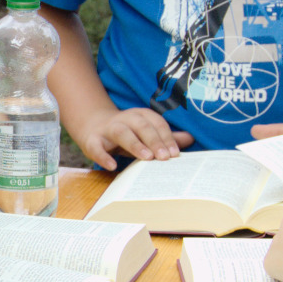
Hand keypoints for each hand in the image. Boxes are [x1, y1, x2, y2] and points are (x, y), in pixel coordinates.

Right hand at [71, 107, 191, 170]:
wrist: (93, 127)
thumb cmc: (127, 134)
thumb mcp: (146, 134)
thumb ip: (166, 137)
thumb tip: (190, 138)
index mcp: (140, 115)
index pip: (156, 123)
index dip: (166, 137)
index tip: (175, 154)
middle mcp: (124, 118)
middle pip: (141, 126)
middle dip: (154, 140)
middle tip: (165, 157)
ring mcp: (107, 129)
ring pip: (121, 132)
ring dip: (134, 144)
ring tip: (146, 158)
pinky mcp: (92, 140)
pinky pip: (97, 147)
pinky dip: (103, 156)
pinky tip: (112, 166)